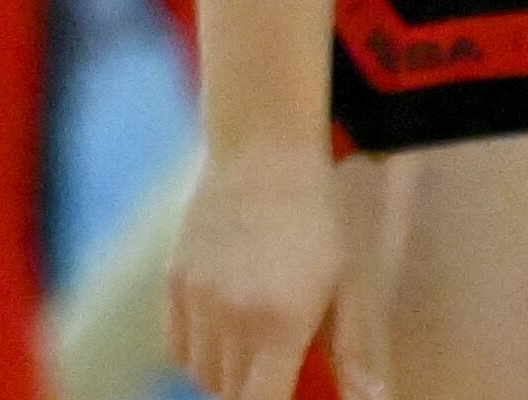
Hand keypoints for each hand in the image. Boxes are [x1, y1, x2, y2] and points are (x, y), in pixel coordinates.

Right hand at [169, 140, 342, 399]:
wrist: (262, 152)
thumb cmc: (317, 218)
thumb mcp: (348, 285)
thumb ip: (354, 352)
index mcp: (280, 323)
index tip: (286, 396)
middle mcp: (230, 316)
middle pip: (228, 394)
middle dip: (254, 394)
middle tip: (279, 374)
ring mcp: (196, 297)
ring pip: (200, 373)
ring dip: (225, 378)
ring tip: (253, 357)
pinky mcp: (173, 279)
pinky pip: (175, 345)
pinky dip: (197, 355)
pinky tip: (223, 337)